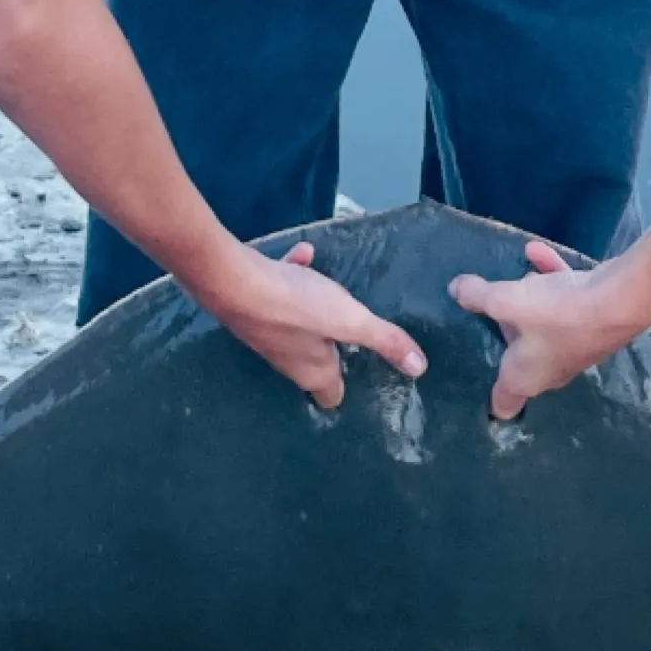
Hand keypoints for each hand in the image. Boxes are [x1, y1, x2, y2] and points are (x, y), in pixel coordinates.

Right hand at [187, 241, 426, 409]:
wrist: (231, 279)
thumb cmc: (295, 307)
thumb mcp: (350, 320)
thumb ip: (385, 340)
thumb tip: (419, 368)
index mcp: (312, 371)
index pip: (330, 395)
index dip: (348, 388)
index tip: (367, 377)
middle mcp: (287, 358)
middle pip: (315, 361)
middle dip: (334, 348)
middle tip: (356, 333)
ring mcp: (266, 332)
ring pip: (298, 325)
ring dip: (315, 309)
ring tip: (333, 292)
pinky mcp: (251, 305)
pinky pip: (280, 293)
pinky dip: (293, 277)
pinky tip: (303, 255)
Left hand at [449, 241, 650, 420]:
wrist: (622, 299)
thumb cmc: (556, 313)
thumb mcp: (505, 300)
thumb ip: (477, 296)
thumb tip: (454, 290)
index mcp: (525, 378)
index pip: (504, 404)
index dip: (488, 399)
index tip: (474, 383)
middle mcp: (551, 371)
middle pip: (521, 357)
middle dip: (506, 333)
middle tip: (487, 311)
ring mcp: (576, 349)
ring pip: (544, 327)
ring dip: (530, 302)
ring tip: (515, 277)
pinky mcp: (596, 325)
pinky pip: (566, 304)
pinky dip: (552, 281)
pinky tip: (537, 250)